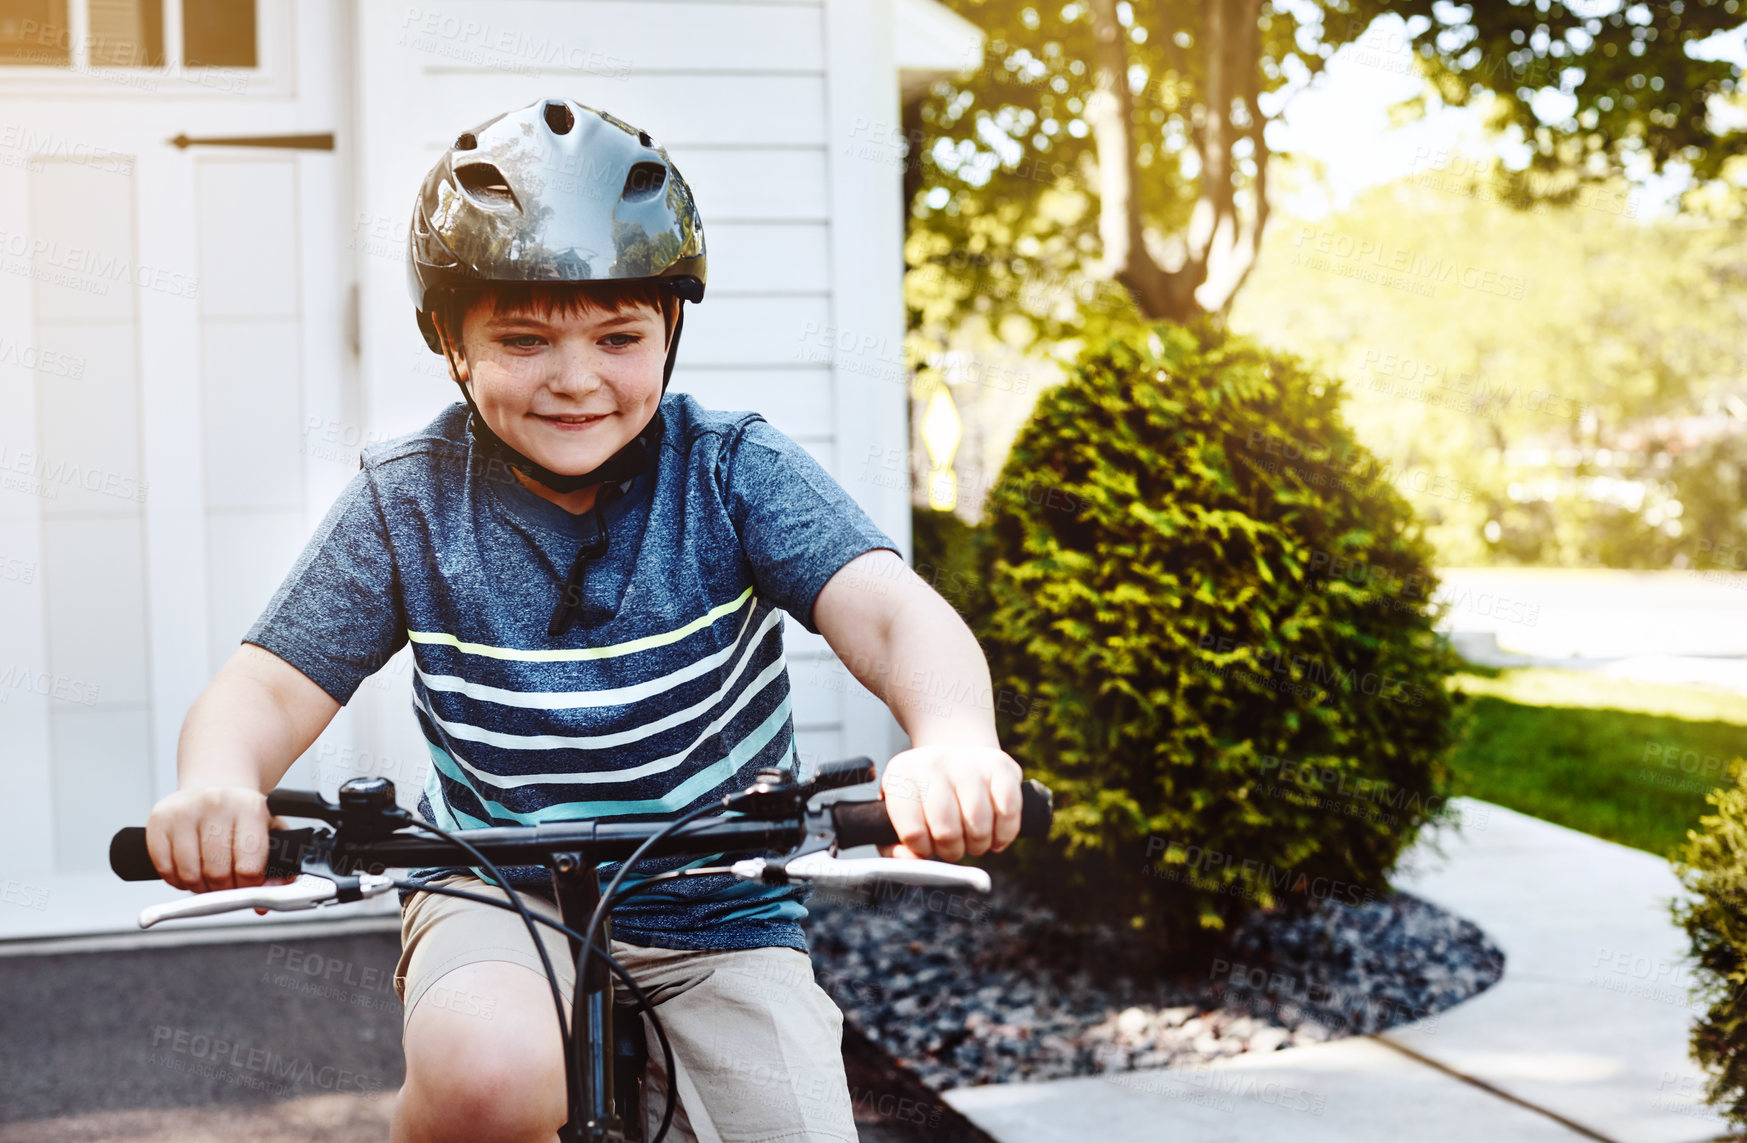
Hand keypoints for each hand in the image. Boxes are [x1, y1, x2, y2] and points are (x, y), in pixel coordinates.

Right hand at [144, 786, 286, 895]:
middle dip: (223, 889)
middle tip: (226, 885)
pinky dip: (176, 880)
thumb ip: (278, 870)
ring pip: (189, 874)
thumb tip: (262, 905)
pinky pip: (164, 868)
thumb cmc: (244, 818)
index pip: (249, 866)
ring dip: (198, 887)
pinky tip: (188, 870)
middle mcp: (217, 803)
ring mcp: (185, 809)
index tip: (247, 885)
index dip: (248, 886)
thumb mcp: (271, 835)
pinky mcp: (159, 818)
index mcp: (251, 807)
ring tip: (208, 878)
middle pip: (217, 873)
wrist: (216, 786)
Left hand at [877, 745, 1022, 862]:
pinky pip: (1008, 812)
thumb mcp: (898, 816)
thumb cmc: (925, 798)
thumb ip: (895, 846)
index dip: (924, 850)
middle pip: (947, 830)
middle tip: (953, 848)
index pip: (913, 833)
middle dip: (952, 851)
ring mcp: (969, 761)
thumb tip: (910, 860)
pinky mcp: (1000, 765)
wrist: (956, 757)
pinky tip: (995, 834)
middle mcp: (933, 763)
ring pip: (978, 823)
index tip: (928, 846)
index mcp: (901, 775)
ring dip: (978, 844)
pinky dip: (1005, 834)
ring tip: (973, 841)